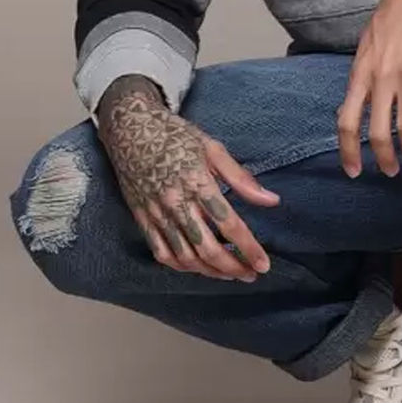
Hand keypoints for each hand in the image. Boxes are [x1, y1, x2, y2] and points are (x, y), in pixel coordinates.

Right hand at [97, 75, 278, 279]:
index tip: (263, 264)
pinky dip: (181, 266)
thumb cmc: (176, 135)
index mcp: (197, 182)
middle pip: (207, 248)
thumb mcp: (213, 148)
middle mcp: (176, 203)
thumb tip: (272, 201)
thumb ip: (241, 178)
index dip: (248, 248)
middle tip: (251, 274)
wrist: (129, 128)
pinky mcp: (142, 218)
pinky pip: (161, 252)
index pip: (228, 224)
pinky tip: (198, 267)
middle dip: (233, 267)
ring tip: (230, 274)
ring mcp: (156, 213)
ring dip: (210, 271)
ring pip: (185, 256)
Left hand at [338, 0, 401, 177]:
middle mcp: (382, 76)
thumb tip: (357, 102)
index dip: (348, 150)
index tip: (352, 170)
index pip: (346, 120)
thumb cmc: (396, 10)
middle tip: (391, 170)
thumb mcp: (369, 41)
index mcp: (362, 69)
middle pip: (377, 131)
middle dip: (383, 158)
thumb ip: (364, 73)